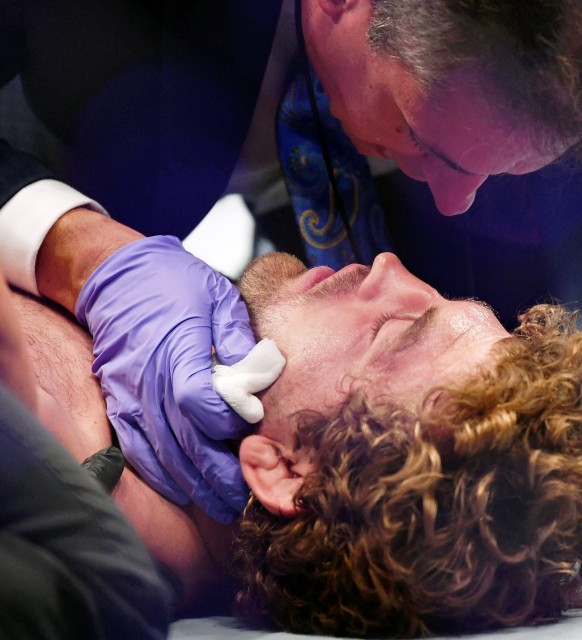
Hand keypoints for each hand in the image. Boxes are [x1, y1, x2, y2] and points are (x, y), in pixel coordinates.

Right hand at [75, 236, 256, 522]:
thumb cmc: (178, 284)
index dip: (224, 421)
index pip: (196, 399)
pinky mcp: (119, 402)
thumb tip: (260, 375)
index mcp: (175, 348)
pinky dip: (158, 473)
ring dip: (191, 483)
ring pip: (159, 449)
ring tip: (221, 506)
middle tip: (243, 501)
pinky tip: (182, 492)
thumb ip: (237, 337)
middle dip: (214, 474)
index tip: (251, 427)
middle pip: (181, 437)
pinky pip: (136, 446)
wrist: (120, 277)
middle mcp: (148, 377)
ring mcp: (130, 393)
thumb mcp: (218, 296)